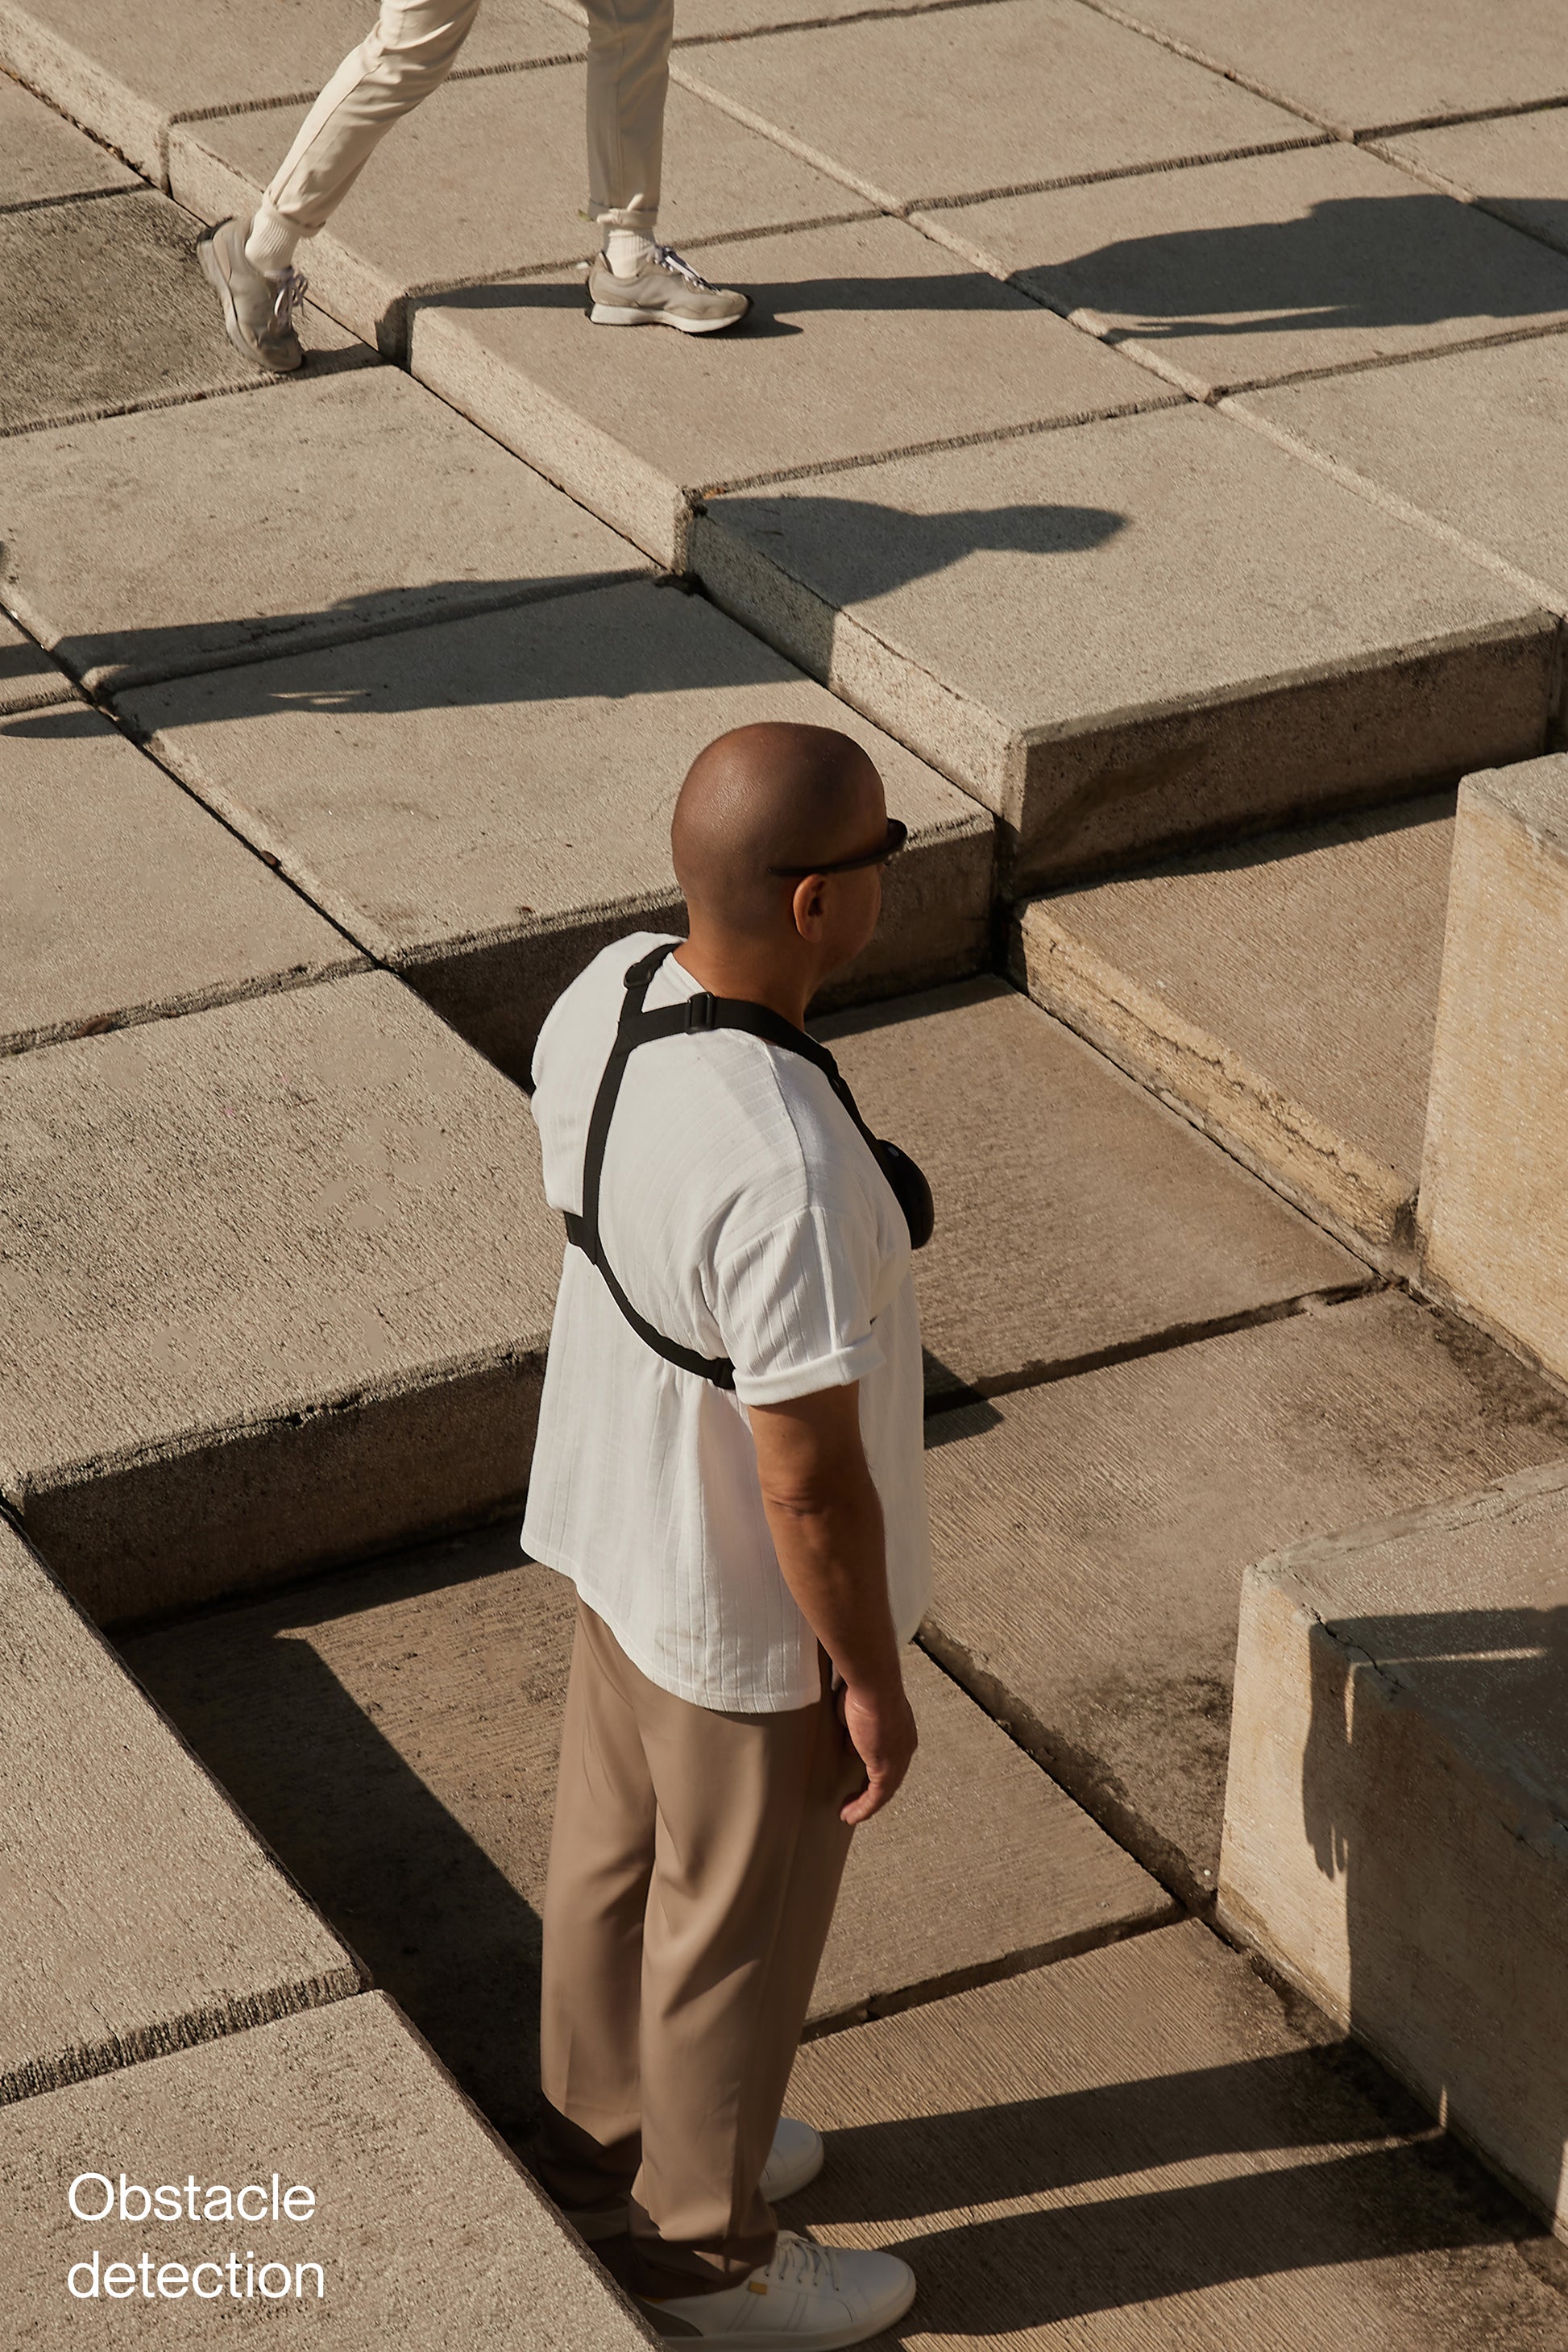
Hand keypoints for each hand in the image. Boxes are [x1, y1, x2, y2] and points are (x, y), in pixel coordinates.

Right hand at [838, 1677, 917, 1824]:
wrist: (872, 1684)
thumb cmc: (864, 1689)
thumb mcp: (857, 1713)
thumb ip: (856, 1731)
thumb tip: (851, 1746)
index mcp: (902, 1732)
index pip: (891, 1760)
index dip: (875, 1773)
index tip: (861, 1782)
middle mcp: (905, 1747)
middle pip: (890, 1779)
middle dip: (870, 1795)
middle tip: (854, 1805)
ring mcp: (898, 1759)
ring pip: (884, 1792)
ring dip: (864, 1806)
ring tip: (849, 1814)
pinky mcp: (886, 1767)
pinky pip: (875, 1797)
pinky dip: (863, 1808)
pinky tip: (851, 1815)